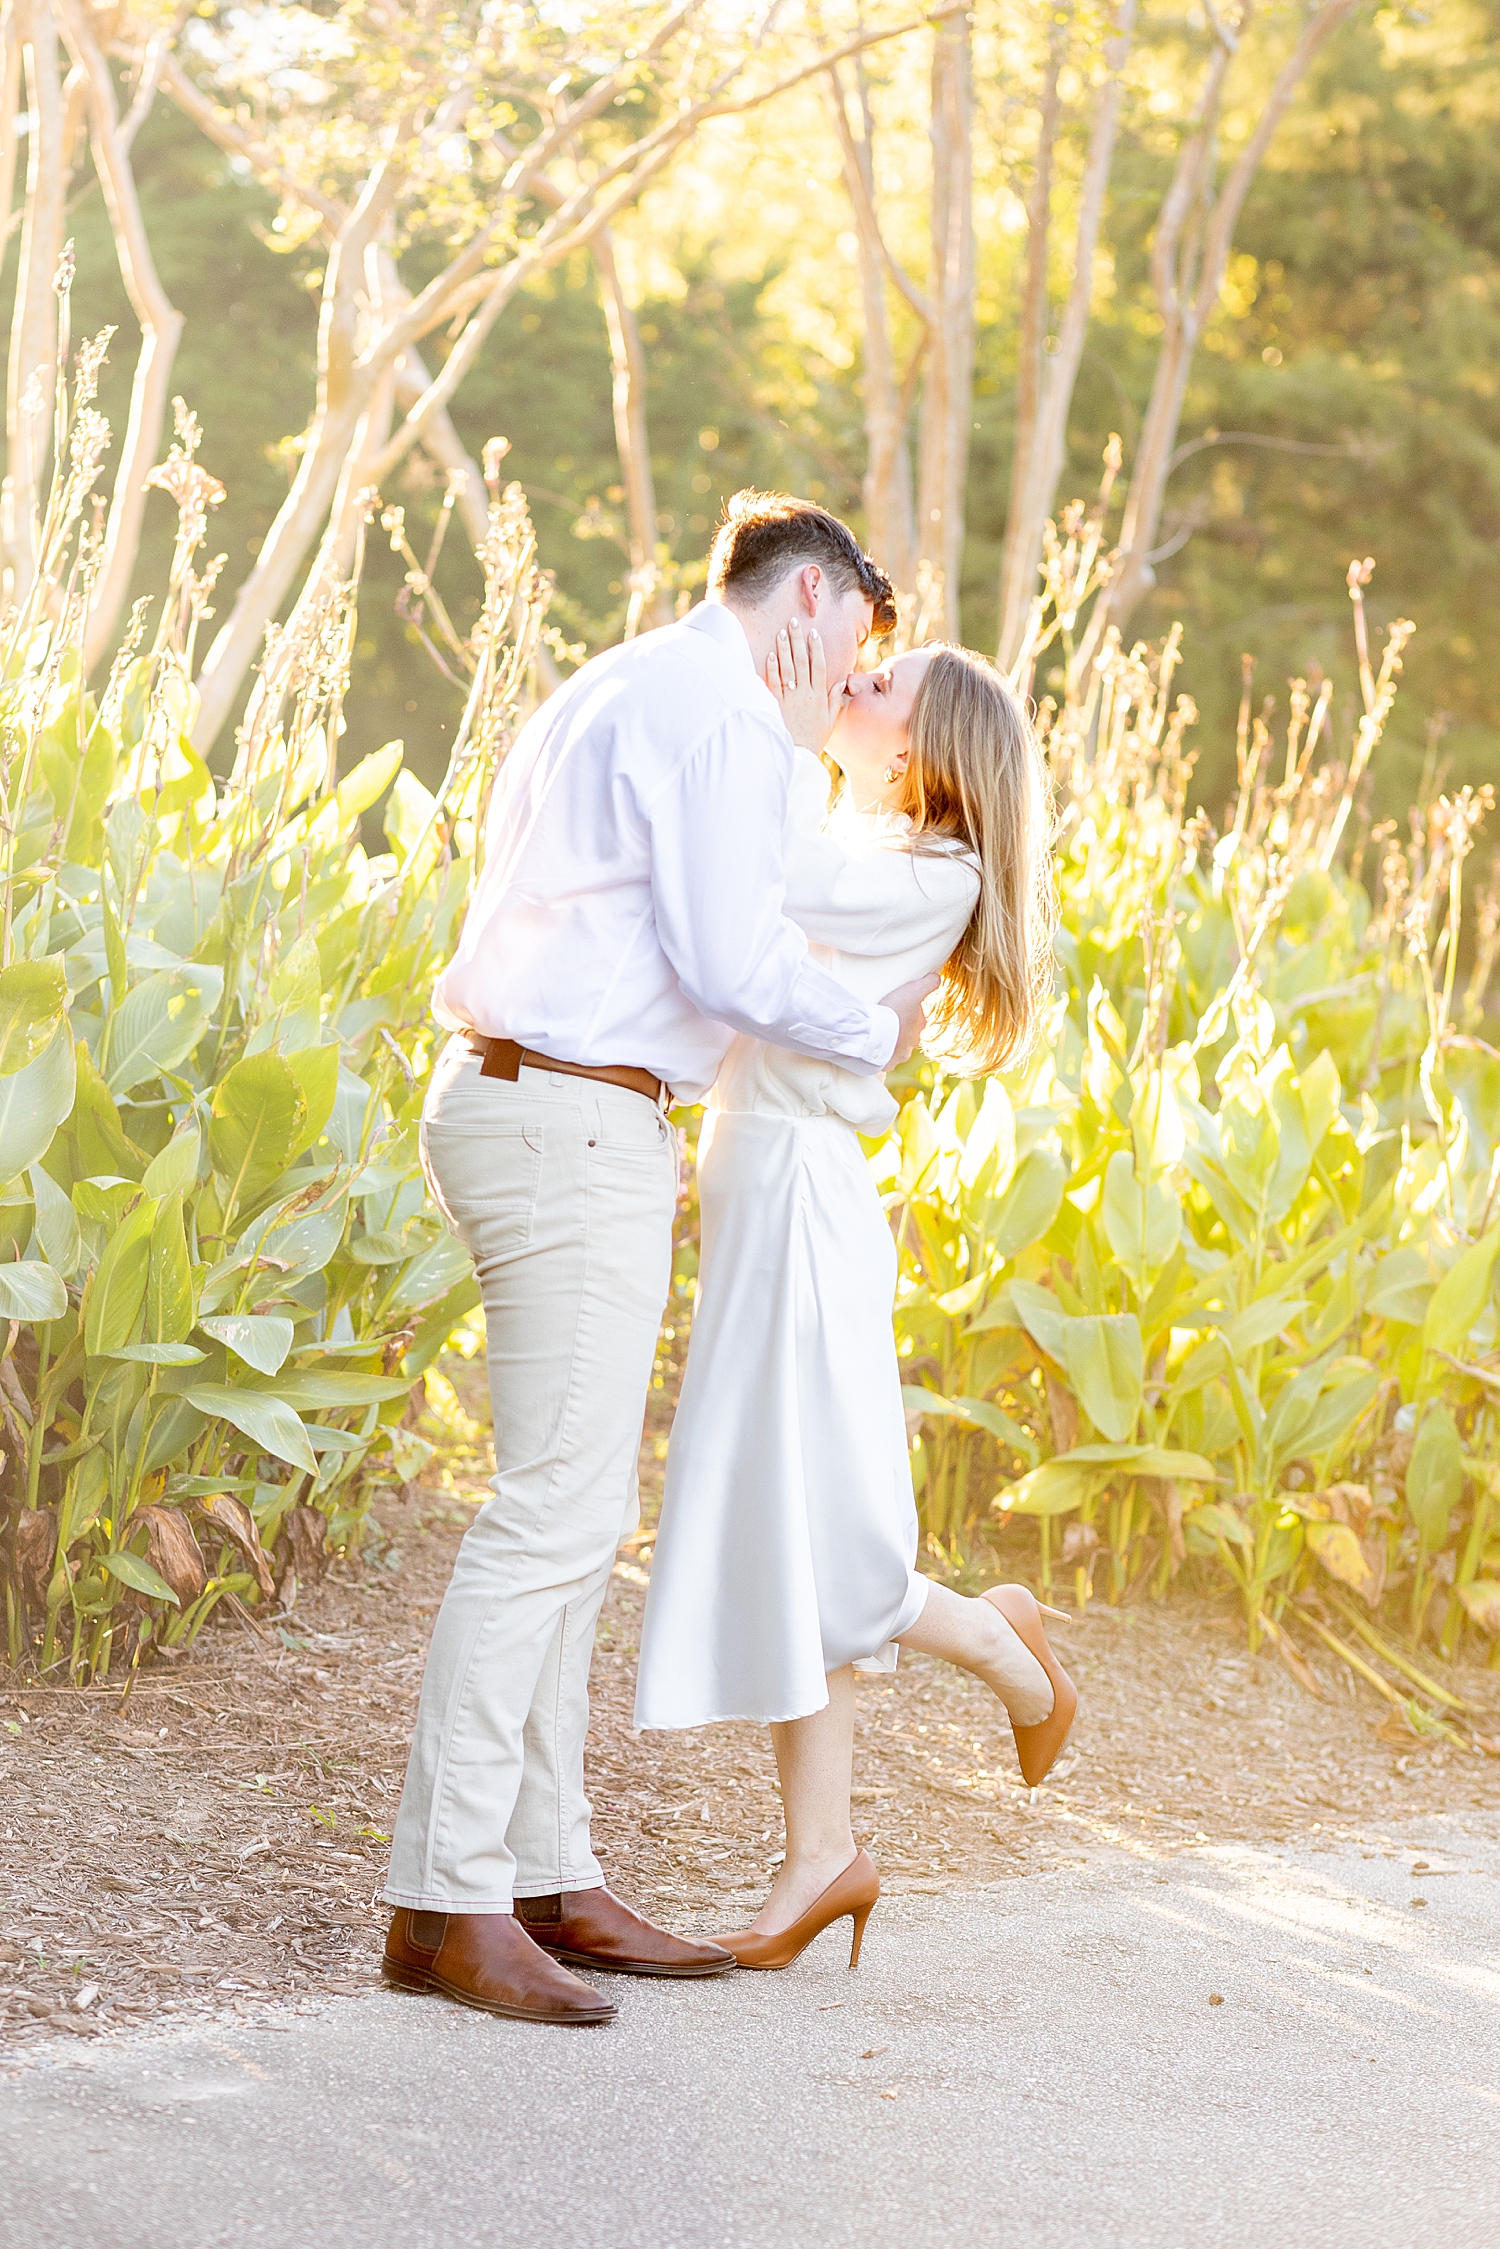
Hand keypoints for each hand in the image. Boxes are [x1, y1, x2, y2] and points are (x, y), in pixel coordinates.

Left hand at [763, 617, 842, 751]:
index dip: (817, 649)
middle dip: (798, 641)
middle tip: (794, 622)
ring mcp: (791, 699)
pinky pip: (774, 684)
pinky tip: (770, 655)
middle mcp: (806, 695)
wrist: (798, 758)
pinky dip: (773, 669)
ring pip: (788, 669)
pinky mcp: (777, 706)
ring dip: (785, 649)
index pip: (820, 666)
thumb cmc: (814, 739)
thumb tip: (842, 680)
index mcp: (819, 696)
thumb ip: (836, 699)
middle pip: (802, 662)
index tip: (814, 632)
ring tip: (781, 632)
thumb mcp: (830, 721)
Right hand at [880, 972, 939, 1067]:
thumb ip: (929, 983)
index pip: (916, 1017)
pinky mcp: (887, 1064)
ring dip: (890, 1041)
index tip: (896, 1007)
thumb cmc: (894, 1011)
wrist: (874, 1034)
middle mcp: (913, 1043)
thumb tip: (937, 978)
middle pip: (907, 1034)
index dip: (906, 1011)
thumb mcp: (913, 990)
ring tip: (878, 1032)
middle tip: (885, 1019)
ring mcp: (900, 1055)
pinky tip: (874, 1047)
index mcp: (919, 1025)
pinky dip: (880, 1053)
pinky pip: (884, 1059)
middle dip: (899, 1028)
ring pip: (896, 1047)